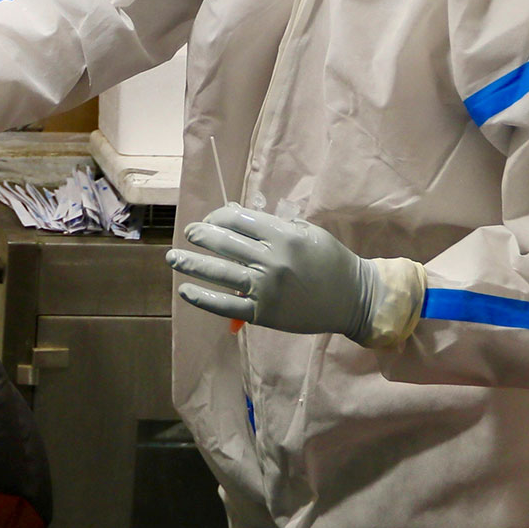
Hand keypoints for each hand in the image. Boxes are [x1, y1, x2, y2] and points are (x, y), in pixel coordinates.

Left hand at [167, 204, 382, 340]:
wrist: (355, 299)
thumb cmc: (332, 260)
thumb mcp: (307, 232)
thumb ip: (274, 224)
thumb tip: (237, 214)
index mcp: (284, 236)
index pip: (239, 221)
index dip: (218, 217)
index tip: (210, 220)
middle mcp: (272, 261)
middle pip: (225, 243)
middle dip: (201, 236)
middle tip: (189, 233)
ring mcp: (266, 289)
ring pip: (220, 273)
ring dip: (191, 264)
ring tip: (173, 258)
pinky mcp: (264, 313)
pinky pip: (226, 306)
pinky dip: (203, 299)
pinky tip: (186, 291)